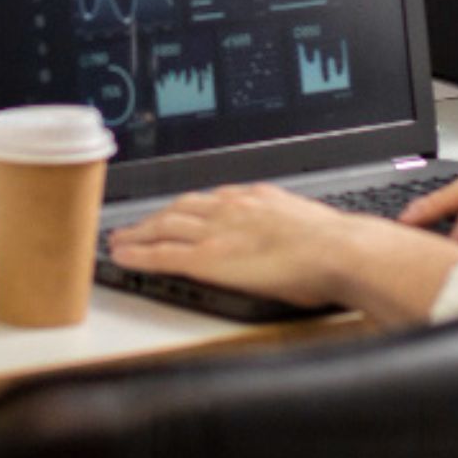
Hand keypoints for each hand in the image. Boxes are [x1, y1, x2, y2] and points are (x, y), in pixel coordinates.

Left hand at [108, 184, 457, 321]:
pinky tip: (122, 257)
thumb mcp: (309, 224)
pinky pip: (162, 255)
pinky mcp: (207, 258)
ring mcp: (215, 232)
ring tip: (120, 240)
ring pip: (163, 228)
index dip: (187, 208)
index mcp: (255, 199)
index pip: (210, 200)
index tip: (177, 212)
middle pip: (179, 209)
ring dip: (138, 233)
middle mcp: (229, 209)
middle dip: (154, 217)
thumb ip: (290, 226)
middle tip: (135, 225)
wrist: (337, 250)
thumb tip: (297, 238)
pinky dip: (138, 255)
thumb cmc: (334, 245)